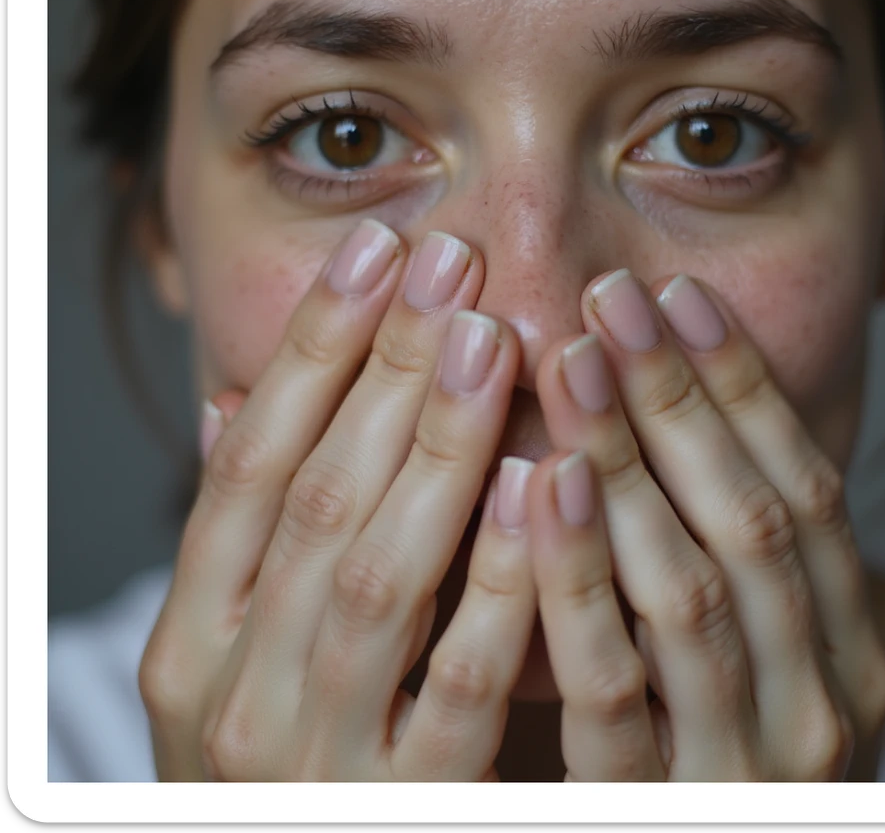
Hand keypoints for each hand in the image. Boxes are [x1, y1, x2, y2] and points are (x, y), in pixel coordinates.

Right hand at [140, 224, 535, 780]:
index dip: (312, 349)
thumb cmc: (287, 768)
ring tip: (493, 339)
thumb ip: (249, 544)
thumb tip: (234, 403)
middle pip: (317, 495)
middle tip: (452, 264)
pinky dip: (500, 583)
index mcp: (191, 638)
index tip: (378, 251)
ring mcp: (310, 755)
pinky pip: (458, 686)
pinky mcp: (403, 812)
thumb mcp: (238, 660)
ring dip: (437, 449)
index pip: (249, 461)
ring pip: (380, 573)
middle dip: (385, 371)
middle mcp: (230, 690)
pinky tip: (550, 486)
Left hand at [526, 269, 884, 780]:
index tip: (675, 295)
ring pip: (691, 590)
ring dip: (633, 465)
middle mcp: (818, 701)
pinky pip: (612, 686)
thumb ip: (710, 541)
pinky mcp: (651, 810)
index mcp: (843, 646)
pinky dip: (579, 579)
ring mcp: (744, 765)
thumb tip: (655, 407)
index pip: (804, 490)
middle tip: (613, 298)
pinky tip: (542, 483)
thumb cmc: (694, 741)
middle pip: (753, 521)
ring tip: (574, 360)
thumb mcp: (734, 642)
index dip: (740, 387)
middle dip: (683, 402)